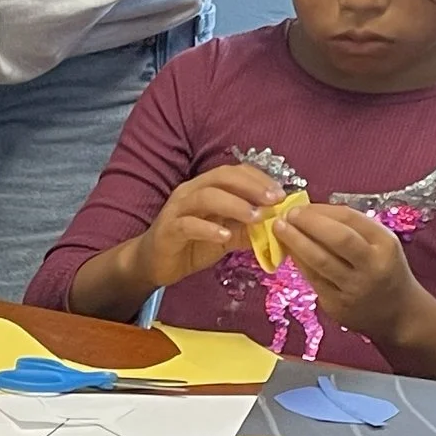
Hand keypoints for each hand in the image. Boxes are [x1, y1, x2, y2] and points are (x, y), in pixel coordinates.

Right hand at [136, 163, 276, 290]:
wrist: (153, 263)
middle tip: (274, 200)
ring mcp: (177, 209)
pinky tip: (226, 235)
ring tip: (256, 217)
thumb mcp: (226, 235)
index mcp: (205, 187)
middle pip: (222, 177)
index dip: (259, 179)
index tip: (281, 194)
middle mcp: (190, 191)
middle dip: (251, 187)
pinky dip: (209, 228)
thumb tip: (277, 226)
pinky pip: (189, 224)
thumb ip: (247, 229)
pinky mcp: (168, 230)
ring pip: (206, 197)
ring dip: (235, 204)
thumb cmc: (190, 245)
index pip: (234, 172)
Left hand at [272, 201, 418, 342]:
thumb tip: (312, 211)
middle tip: (288, 215)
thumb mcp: (380, 244)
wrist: (398, 313)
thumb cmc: (384, 270)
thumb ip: (353, 228)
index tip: (302, 205)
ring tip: (280, 229)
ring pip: (320, 260)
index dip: (321, 210)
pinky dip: (299, 262)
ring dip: (296, 242)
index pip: (350, 219)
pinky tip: (288, 251)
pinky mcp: (337, 304)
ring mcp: (354, 287)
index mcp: (385, 244)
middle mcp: (372, 265)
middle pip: (338, 239)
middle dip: (309, 223)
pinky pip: (313, 278)